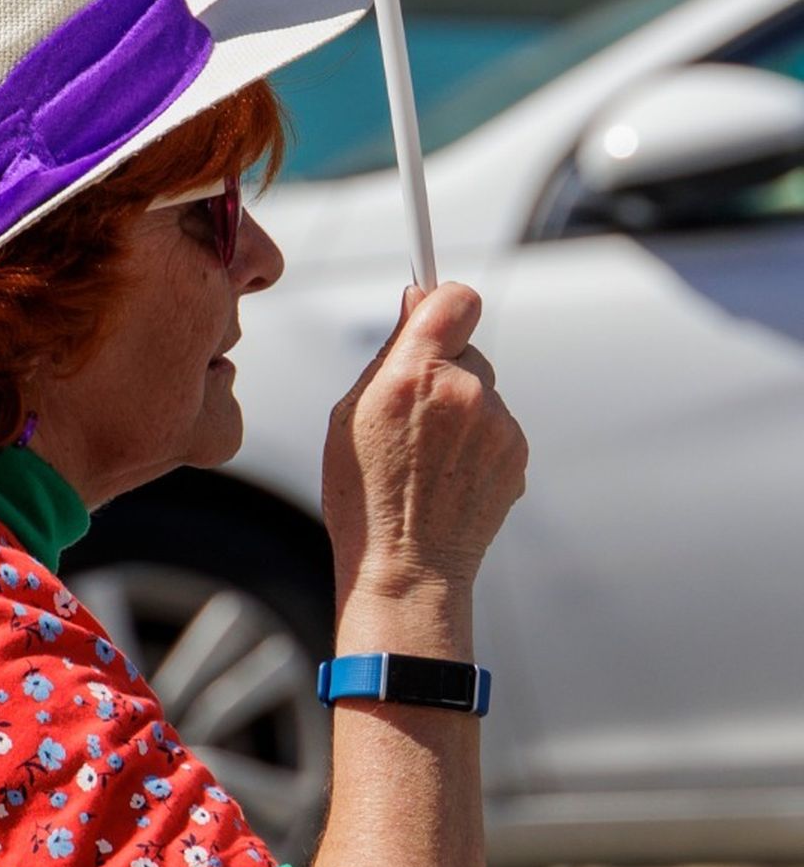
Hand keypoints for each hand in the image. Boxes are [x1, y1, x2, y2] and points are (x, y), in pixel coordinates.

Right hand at [321, 282, 527, 603]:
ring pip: (483, 391)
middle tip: (414, 412)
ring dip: (462, 408)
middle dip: (445, 367)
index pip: (455, 298)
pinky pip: (497, 426)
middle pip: (467, 348)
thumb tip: (415, 303)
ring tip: (429, 456)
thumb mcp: (350, 414)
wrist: (408, 568)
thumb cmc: (364, 495)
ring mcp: (498, 424)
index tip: (435, 311)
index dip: (444, 302)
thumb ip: (389, 353)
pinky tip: (449, 474)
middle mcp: (465, 391)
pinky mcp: (517, 453)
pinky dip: (478, 441)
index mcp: (414, 374)